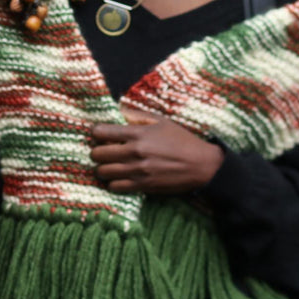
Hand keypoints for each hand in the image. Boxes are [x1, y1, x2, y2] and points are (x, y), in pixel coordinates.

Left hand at [89, 105, 225, 194]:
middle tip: (104, 151)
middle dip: (97, 152)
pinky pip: (115, 187)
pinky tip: (119, 178)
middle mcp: (134, 152)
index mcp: (137, 133)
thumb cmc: (182, 140)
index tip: (100, 134)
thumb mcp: (161, 121)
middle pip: (97, 154)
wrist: (201, 165)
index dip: (96, 132)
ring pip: (103, 172)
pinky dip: (113, 183)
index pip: (100, 132)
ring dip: (103, 168)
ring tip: (110, 165)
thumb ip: (137, 116)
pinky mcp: (142, 186)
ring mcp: (137, 170)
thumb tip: (118, 111)